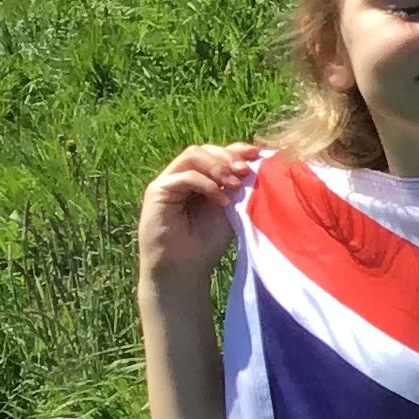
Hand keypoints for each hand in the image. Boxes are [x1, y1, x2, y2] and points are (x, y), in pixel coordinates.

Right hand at [138, 143, 259, 284]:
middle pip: (204, 149)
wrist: (183, 268)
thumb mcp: (232, 209)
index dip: (237, 150)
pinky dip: (206, 184)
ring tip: (236, 184)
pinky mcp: (157, 191)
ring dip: (218, 166)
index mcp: (201, 178)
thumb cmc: (207, 242)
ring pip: (193, 155)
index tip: (259, 155)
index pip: (217, 153)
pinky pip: (184, 176)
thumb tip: (260, 164)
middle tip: (246, 170)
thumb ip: (240, 187)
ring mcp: (169, 181)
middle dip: (228, 156)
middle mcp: (183, 175)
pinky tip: (222, 201)